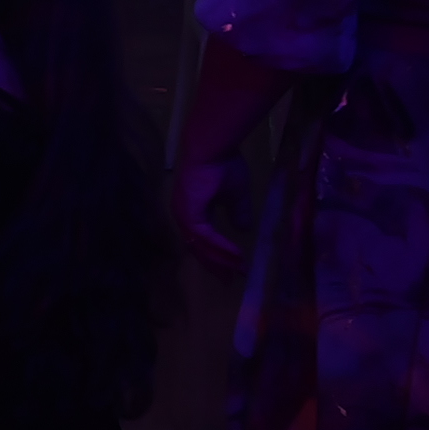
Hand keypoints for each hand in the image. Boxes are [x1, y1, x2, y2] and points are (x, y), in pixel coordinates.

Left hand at [174, 156, 251, 276]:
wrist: (213, 148)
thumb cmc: (223, 165)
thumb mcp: (236, 194)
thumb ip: (238, 212)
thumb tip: (244, 228)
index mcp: (193, 211)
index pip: (203, 241)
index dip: (217, 256)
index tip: (233, 269)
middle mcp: (185, 216)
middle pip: (199, 249)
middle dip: (217, 266)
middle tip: (231, 280)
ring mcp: (185, 216)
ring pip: (202, 246)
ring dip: (221, 259)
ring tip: (238, 270)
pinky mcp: (189, 214)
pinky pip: (206, 237)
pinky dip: (220, 247)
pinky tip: (235, 254)